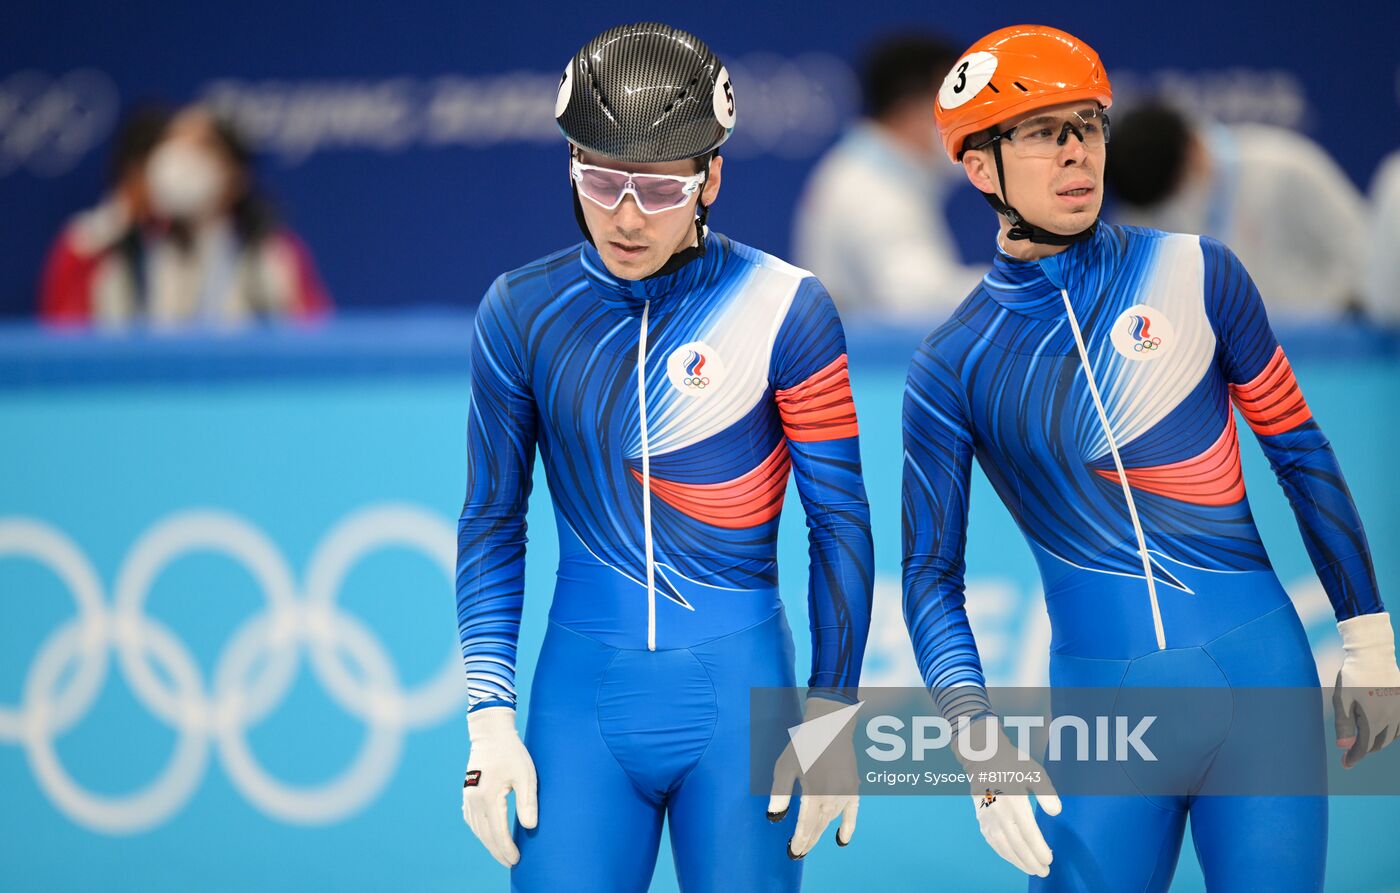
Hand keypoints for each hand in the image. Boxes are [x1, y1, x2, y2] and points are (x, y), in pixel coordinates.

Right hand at [462, 707, 537, 866]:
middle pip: (485, 834)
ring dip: (488, 843)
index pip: (497, 831)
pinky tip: (487, 835)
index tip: (516, 860)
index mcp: (489, 796)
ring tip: (502, 853)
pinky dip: (480, 831)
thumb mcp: (526, 775)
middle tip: (511, 863)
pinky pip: (471, 819)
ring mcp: (468, 796)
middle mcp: (474, 799)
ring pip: (477, 829)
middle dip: (498, 851)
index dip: (507, 848)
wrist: (490, 733)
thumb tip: (530, 827)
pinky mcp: (467, 792)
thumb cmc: (512, 752)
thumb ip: (528, 801)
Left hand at [766, 697, 861, 857]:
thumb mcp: (785, 766)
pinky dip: (848, 826)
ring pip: (832, 819)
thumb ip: (780, 793)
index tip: (793, 852)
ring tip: (810, 842)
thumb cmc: (804, 744)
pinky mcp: (853, 787)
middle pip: (819, 825)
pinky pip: (852, 812)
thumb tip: (774, 817)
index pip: (806, 824)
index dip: (800, 839)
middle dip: (809, 840)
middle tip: (798, 852)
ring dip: (821, 831)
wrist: (831, 726)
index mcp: (815, 792)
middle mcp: (833, 796)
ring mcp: (845, 793)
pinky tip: (842, 840)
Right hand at [957, 716, 1060, 877]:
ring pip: (1003, 847)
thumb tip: (1056, 812)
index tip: (1050, 859)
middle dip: (1031, 861)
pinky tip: (1013, 858)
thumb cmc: (1012, 764)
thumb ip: (1046, 793)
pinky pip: (993, 842)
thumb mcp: (1034, 772)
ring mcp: (988, 818)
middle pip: (1017, 845)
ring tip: (1031, 870)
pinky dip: (1004, 854)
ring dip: (1018, 862)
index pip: (1029, 833)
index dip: (1039, 849)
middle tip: (1044, 872)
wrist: (983, 759)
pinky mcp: (981, 820)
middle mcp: (999, 813)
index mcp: (1014, 802)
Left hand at [1333, 612, 1399, 768]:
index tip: (1345, 764)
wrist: (1373, 655)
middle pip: (1378, 743)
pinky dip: (1392, 732)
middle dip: (1365, 749)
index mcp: (1374, 720)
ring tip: (1366, 739)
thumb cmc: (1353, 677)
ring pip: (1392, 736)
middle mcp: (1391, 719)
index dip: (1354, 758)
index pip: (1364, 747)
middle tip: (1352, 750)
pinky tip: (1383, 728)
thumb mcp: (1341, 700)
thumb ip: (1343, 725)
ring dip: (1379, 741)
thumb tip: (1343, 747)